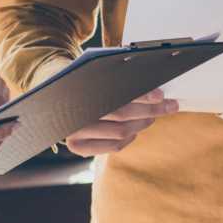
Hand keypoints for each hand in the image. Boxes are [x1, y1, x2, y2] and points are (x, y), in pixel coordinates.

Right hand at [63, 89, 177, 156]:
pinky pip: (115, 145)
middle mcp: (74, 115)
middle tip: (169, 105)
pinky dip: (131, 137)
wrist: (53, 96)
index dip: (142, 96)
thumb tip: (151, 83)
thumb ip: (117, 78)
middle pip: (123, 115)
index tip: (160, 94)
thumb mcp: (95, 74)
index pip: (118, 96)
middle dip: (150, 109)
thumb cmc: (81, 81)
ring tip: (155, 113)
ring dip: (143, 122)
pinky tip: (137, 128)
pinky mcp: (79, 148)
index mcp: (76, 92)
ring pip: (122, 132)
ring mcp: (74, 134)